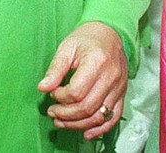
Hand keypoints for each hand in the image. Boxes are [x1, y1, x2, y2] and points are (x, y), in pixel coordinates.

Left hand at [38, 21, 127, 140]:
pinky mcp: (122, 93)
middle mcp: (111, 76)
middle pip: (87, 107)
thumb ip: (55, 69)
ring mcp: (118, 86)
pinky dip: (99, 129)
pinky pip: (113, 117)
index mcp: (97, 62)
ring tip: (62, 121)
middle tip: (53, 112)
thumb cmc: (87, 38)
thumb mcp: (67, 47)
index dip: (60, 98)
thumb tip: (43, 88)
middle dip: (65, 115)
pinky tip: (86, 132)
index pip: (76, 92)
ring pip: (98, 116)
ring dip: (78, 124)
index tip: (53, 93)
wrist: (110, 33)